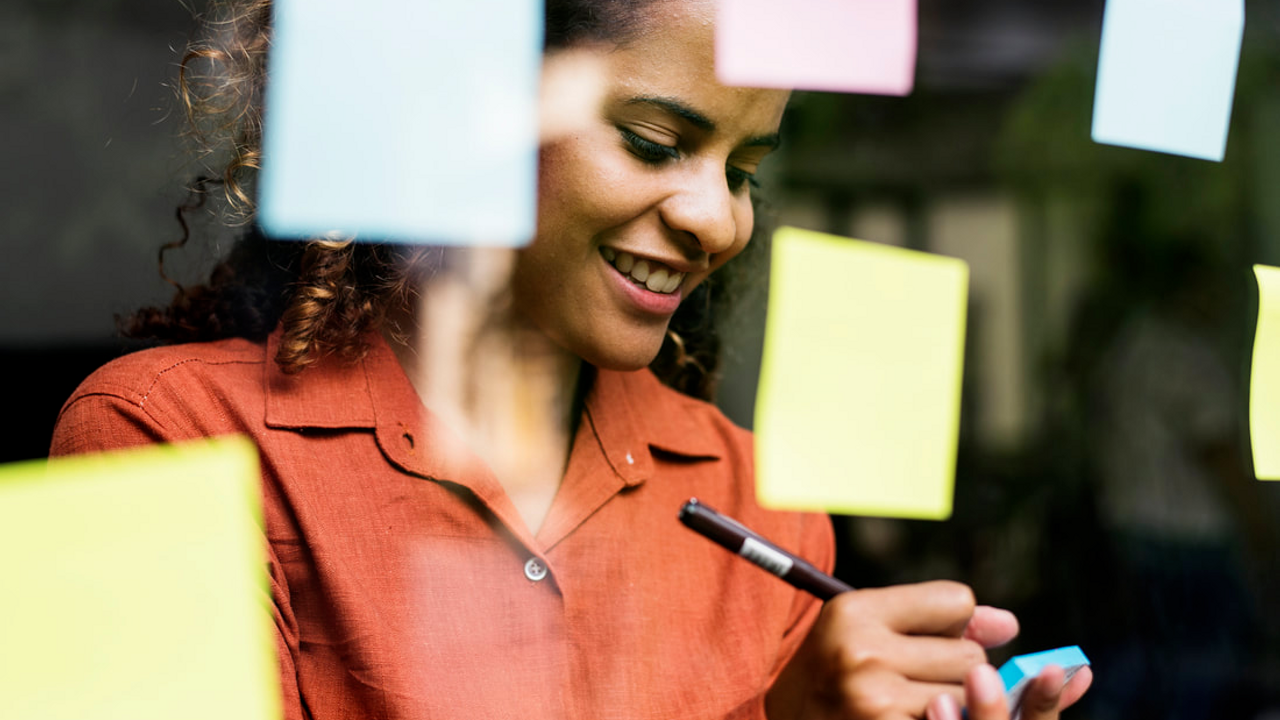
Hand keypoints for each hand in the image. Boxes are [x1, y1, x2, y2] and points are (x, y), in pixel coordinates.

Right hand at [764, 581, 1090, 718]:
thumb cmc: (836, 672)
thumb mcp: (869, 630)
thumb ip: (939, 619)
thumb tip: (1010, 626)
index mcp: (854, 612)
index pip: (957, 602)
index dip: (955, 625)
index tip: (932, 640)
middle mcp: (861, 653)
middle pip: (971, 658)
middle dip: (958, 673)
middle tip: (918, 683)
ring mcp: (874, 702)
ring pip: (970, 700)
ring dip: (956, 708)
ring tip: (912, 706)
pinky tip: (915, 716)